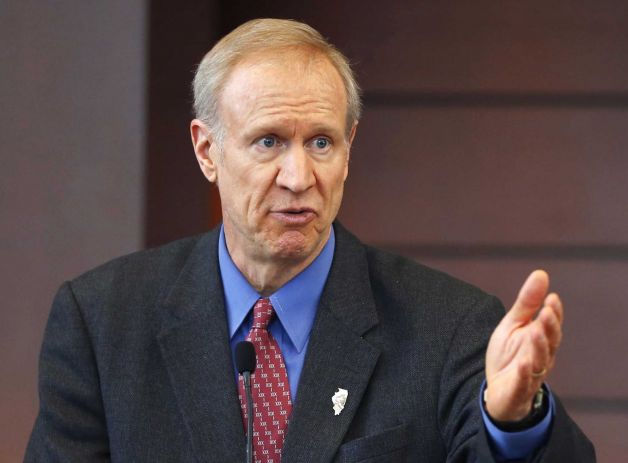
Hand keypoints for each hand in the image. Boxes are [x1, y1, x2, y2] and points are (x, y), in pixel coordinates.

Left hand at [484, 270, 562, 420]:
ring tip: (535, 331)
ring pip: (540, 360)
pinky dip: (525, 373)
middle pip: (550, 341)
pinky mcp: (519, 389)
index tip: (552, 298)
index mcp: (541, 339)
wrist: (498, 389)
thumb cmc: (508, 354)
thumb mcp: (513, 324)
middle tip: (547, 311)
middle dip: (549, 327)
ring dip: (539, 346)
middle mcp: (542, 356)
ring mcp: (533, 374)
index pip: (551, 324)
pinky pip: (524, 382)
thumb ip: (527, 303)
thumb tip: (541, 273)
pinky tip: (524, 363)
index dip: (554, 312)